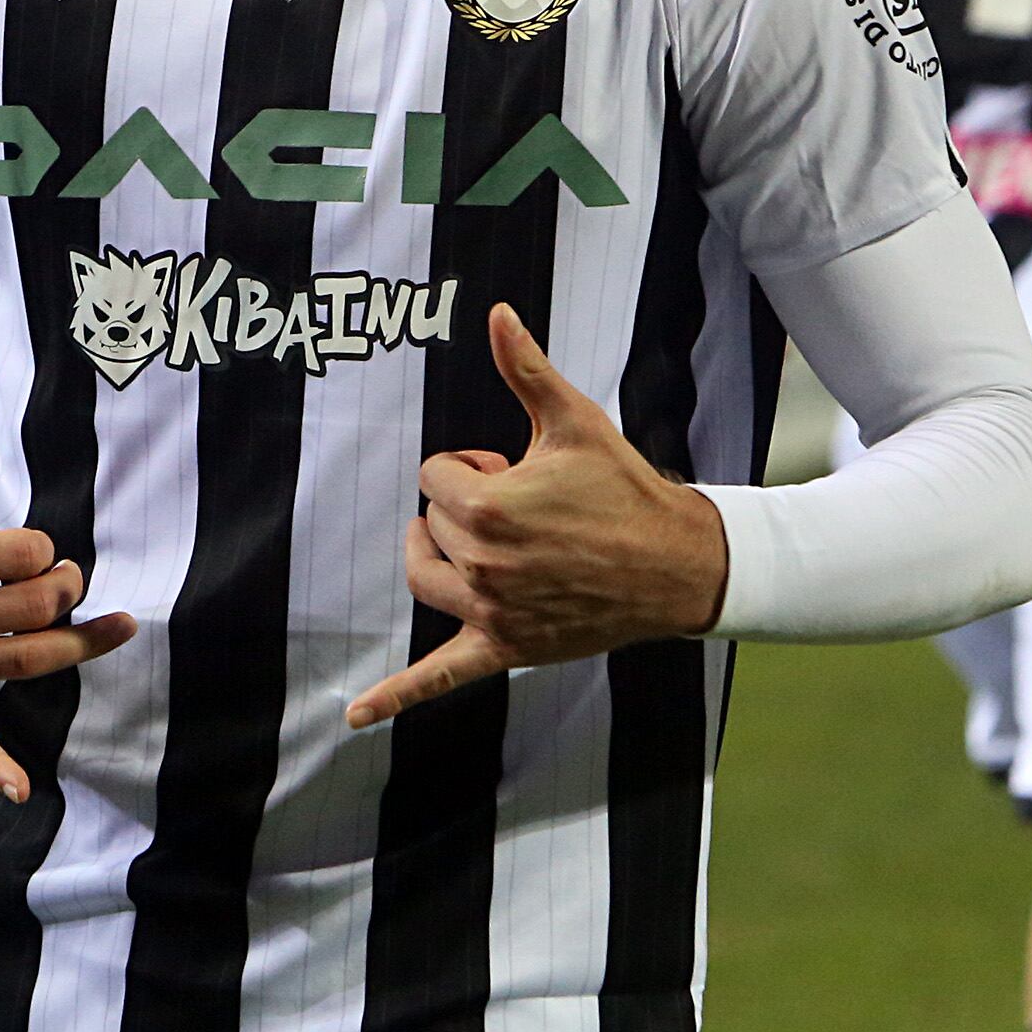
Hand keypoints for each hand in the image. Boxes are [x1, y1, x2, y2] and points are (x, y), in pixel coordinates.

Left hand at [345, 304, 729, 731]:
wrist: (677, 564)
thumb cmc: (624, 489)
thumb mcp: (573, 422)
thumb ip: (525, 370)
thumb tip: (497, 314)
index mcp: (488, 509)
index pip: (434, 477)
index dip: (473, 468)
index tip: (516, 471)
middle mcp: (483, 566)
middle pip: (432, 524)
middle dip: (469, 507)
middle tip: (527, 508)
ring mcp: (491, 613)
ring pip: (427, 577)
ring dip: (440, 556)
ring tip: (477, 543)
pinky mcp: (505, 649)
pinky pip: (439, 676)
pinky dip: (395, 696)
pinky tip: (354, 717)